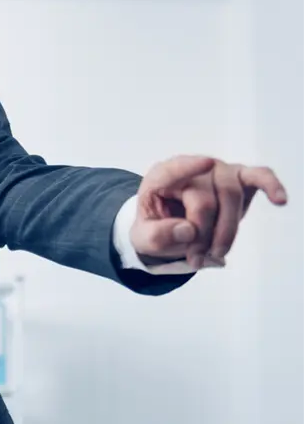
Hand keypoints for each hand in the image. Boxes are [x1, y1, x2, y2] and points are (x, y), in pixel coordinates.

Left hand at [131, 155, 286, 269]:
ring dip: (226, 232)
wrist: (171, 229)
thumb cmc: (157, 228)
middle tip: (196, 260)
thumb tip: (188, 230)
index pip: (173, 171)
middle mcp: (192, 167)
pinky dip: (270, 186)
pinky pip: (258, 176)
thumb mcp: (144, 239)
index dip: (189, 167)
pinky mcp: (239, 179)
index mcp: (162, 177)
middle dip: (203, 236)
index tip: (205, 164)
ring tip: (216, 255)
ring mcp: (218, 171)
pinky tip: (280, 199)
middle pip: (205, 201)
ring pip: (231, 197)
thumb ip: (157, 236)